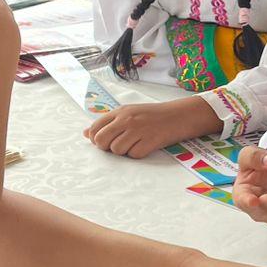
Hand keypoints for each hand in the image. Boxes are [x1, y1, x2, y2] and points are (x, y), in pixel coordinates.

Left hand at [85, 96, 220, 158]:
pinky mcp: (149, 141)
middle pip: (102, 141)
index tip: (105, 142)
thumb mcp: (130, 113)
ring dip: (124, 151)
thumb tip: (86, 134)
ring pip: (117, 150)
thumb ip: (108, 122)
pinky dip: (138, 154)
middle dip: (107, 148)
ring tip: (136, 143)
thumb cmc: (154, 115)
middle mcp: (127, 120)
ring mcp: (138, 130)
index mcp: (120, 112)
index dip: (96, 139)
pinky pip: (133, 155)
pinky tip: (146, 145)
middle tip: (119, 145)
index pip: (95, 128)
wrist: (180, 115)